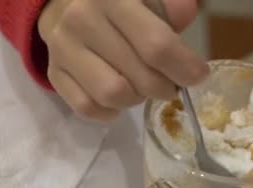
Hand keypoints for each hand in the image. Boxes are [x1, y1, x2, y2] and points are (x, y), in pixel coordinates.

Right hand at [38, 0, 207, 120]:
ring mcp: (63, 48)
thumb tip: (185, 15)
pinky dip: (110, 112)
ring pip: (114, 95)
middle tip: (171, 83)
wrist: (63, 1)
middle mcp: (83, 20)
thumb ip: (169, 5)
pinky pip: (87, 107)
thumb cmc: (119, 1)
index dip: (184, 67)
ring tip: (143, 87)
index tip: (198, 75)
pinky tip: (121, 98)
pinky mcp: (54, 72)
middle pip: (140, 77)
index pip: (156, 44)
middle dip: (165, 87)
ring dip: (138, 99)